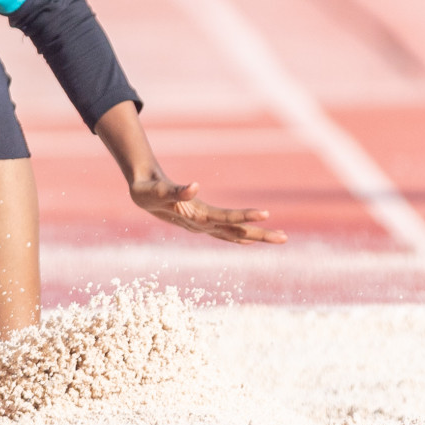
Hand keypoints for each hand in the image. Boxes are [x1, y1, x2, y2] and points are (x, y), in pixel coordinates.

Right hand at [129, 175, 286, 244]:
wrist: (140, 196)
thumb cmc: (147, 190)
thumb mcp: (157, 189)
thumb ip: (175, 190)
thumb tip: (194, 185)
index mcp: (195, 216)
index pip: (225, 218)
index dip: (244, 217)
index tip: (265, 214)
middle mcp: (202, 225)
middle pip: (235, 233)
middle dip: (260, 235)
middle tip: (284, 238)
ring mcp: (203, 226)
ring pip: (234, 235)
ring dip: (256, 237)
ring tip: (281, 238)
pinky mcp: (202, 222)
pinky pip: (226, 233)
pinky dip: (241, 236)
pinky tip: (251, 239)